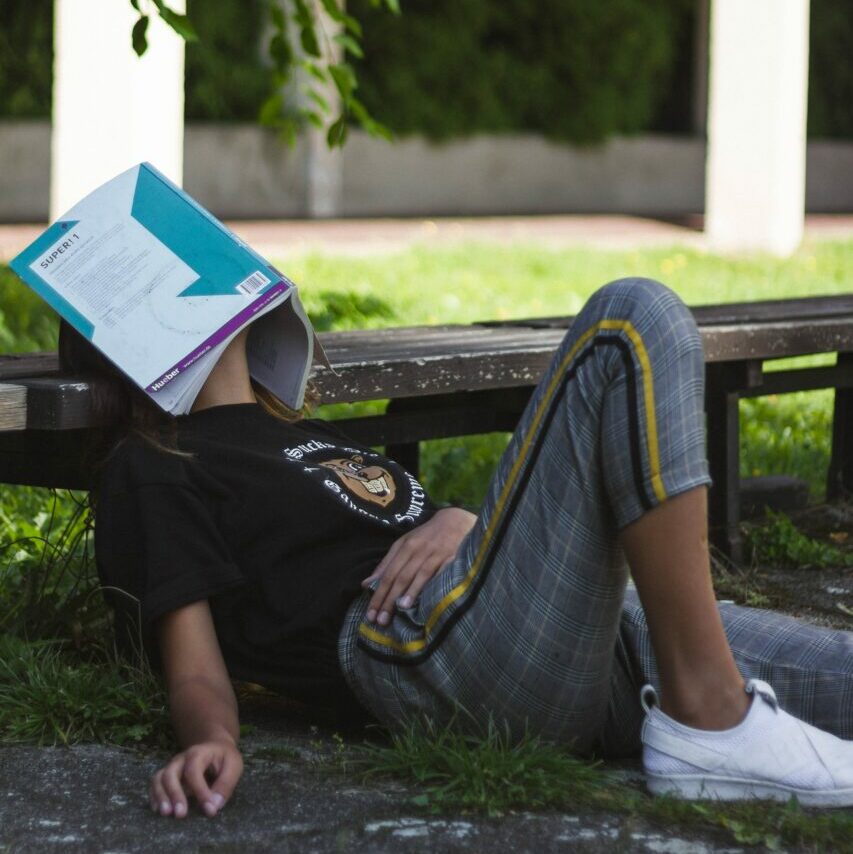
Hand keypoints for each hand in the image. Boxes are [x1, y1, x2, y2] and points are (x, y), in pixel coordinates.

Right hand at [149, 738, 242, 818]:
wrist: (215, 746)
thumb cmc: (225, 758)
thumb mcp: (234, 766)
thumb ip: (225, 784)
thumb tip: (214, 806)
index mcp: (199, 753)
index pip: (194, 771)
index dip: (200, 791)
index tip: (209, 809)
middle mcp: (181, 759)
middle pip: (171, 774)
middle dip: (174, 794)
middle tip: (181, 814)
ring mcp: (173, 766)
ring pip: (159, 778)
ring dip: (161, 797)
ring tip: (166, 814)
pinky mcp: (167, 775)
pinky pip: (155, 784)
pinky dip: (155, 797)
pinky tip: (158, 810)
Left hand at [362, 507, 476, 624]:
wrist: (456, 520)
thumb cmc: (426, 536)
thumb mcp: (403, 544)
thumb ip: (386, 564)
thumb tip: (366, 585)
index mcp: (405, 547)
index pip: (388, 574)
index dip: (378, 594)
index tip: (370, 614)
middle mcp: (419, 550)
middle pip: (401, 577)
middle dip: (390, 599)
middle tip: (381, 621)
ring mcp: (436, 554)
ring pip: (420, 575)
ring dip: (410, 592)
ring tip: (401, 609)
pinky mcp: (454, 557)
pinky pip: (442, 573)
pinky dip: (435, 584)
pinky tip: (430, 598)